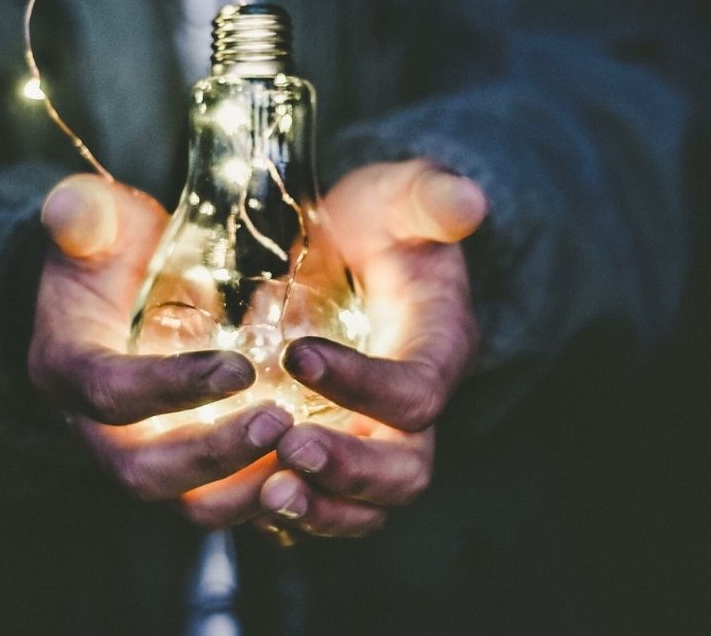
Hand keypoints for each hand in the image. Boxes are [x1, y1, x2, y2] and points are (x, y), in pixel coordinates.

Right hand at [29, 174, 293, 526]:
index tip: (240, 368)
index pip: (110, 392)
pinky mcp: (182, 469)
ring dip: (246, 490)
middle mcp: (96, 429)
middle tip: (280, 422)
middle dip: (213, 456)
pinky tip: (316, 472)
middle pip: (144, 472)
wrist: (111, 295)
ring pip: (186, 503)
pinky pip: (220, 502)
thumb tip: (71, 209)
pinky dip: (265, 497)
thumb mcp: (95, 223)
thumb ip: (85, 215)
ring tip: (308, 456)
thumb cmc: (109, 252)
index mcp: (68, 368)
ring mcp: (141, 454)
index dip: (171, 387)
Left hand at [254, 160, 486, 541]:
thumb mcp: (401, 197)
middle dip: (349, 469)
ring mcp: (373, 437)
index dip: (364, 384)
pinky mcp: (335, 449)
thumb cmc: (381, 222)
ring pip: (365, 505)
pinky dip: (287, 514)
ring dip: (319, 509)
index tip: (298, 354)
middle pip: (404, 470)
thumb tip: (468, 200)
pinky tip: (242, 496)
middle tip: (289, 449)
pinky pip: (321, 503)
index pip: (416, 392)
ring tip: (266, 493)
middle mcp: (412, 410)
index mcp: (438, 350)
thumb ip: (430, 198)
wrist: (358, 250)